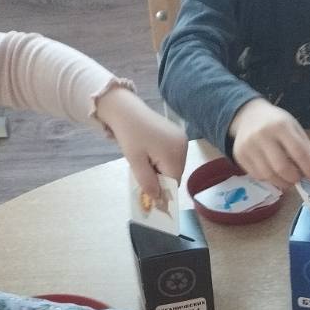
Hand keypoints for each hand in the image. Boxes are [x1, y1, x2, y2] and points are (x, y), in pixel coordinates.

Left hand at [96, 86, 187, 201]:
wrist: (126, 110)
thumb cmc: (129, 135)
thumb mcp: (135, 162)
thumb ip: (148, 182)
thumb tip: (158, 200)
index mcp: (175, 153)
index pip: (173, 181)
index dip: (161, 188)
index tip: (147, 188)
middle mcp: (183, 146)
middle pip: (175, 173)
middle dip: (160, 177)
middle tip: (143, 169)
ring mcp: (182, 139)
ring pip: (174, 165)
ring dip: (161, 168)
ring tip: (145, 158)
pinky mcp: (179, 135)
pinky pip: (174, 156)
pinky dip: (163, 159)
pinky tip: (151, 151)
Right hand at [229, 99, 309, 185]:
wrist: (248, 116)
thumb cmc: (276, 123)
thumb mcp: (294, 128)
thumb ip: (304, 147)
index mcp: (280, 126)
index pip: (298, 151)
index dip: (309, 168)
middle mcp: (262, 135)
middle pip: (281, 167)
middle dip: (294, 179)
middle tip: (299, 179)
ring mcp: (248, 146)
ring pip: (268, 175)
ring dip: (282, 182)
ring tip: (288, 180)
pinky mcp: (239, 155)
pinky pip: (257, 175)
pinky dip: (269, 179)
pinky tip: (274, 173)